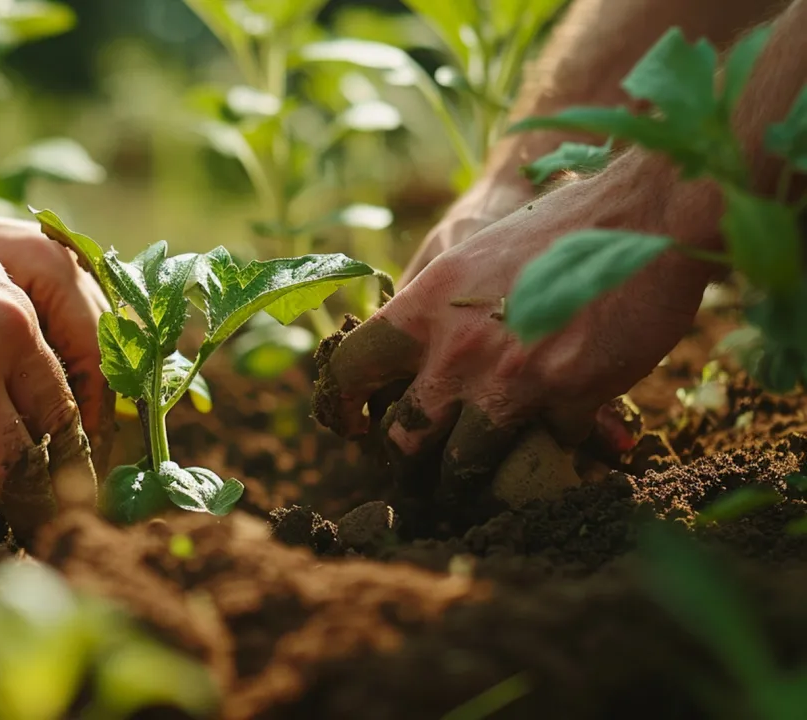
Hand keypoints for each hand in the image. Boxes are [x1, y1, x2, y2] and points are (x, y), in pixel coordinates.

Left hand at [314, 161, 713, 500]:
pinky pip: (547, 449)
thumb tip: (406, 361)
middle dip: (411, 460)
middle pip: (404, 437)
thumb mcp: (471, 256)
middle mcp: (457, 348)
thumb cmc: (555, 231)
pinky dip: (553, 446)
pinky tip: (564, 431)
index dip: (341, 405)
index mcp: (425, 306)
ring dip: (474, 477)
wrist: (644, 215)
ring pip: (465, 464)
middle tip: (423, 468)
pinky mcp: (569, 399)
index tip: (350, 426)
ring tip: (482, 479)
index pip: (351, 368)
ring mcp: (511, 379)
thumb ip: (433, 310)